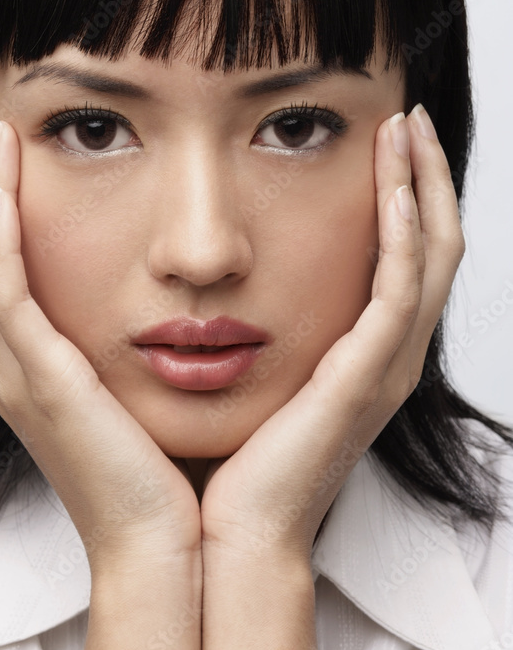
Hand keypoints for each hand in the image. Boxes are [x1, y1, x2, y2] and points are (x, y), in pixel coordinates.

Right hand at [0, 104, 201, 573]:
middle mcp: (7, 362)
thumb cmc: (159, 469)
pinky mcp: (39, 379)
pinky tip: (6, 184)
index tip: (1, 146)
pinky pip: (5, 288)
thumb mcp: (128, 389)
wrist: (166, 543)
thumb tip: (150, 290)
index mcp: (27, 363)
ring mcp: (14, 371)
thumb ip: (118, 340)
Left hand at [199, 104, 464, 562]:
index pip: (406, 253)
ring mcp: (386, 367)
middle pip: (434, 244)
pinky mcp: (367, 378)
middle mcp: (388, 355)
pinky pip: (400, 292)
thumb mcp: (251, 368)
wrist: (223, 533)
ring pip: (431, 256)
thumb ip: (255, 317)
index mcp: (363, 350)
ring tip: (403, 127)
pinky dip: (404, 235)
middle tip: (407, 116)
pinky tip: (391, 186)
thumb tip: (214, 266)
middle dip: (424, 175)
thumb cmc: (229, 454)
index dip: (406, 192)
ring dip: (422, 186)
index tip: (382, 136)